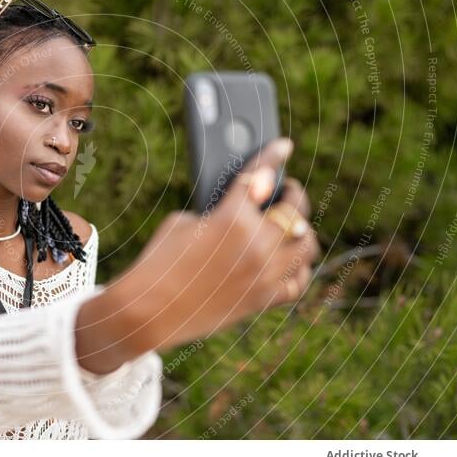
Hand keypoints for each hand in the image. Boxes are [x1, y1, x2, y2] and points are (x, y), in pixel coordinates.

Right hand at [106, 137, 320, 355]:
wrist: (150, 310)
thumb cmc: (160, 260)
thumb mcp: (183, 222)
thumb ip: (220, 211)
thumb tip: (243, 210)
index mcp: (232, 218)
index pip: (260, 176)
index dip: (273, 156)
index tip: (284, 146)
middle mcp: (256, 244)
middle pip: (295, 211)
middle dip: (294, 195)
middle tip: (288, 190)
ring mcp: (264, 275)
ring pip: (306, 246)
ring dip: (302, 232)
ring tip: (294, 226)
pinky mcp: (263, 300)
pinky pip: (298, 282)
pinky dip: (298, 269)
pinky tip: (291, 262)